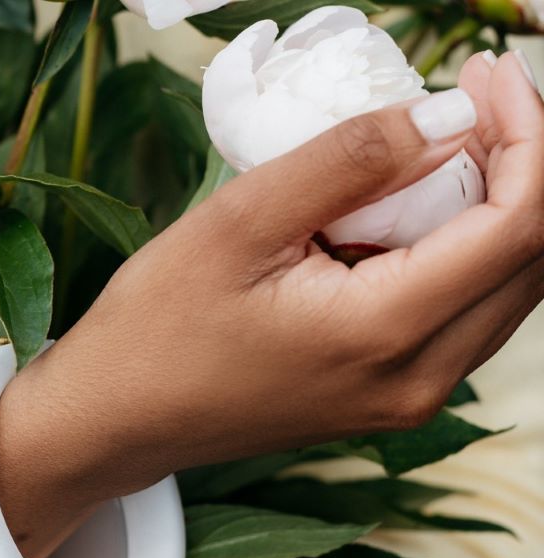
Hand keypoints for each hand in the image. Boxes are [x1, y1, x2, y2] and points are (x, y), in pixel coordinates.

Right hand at [0, 52, 543, 557]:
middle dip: (519, 169)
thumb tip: (450, 118)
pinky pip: (458, 320)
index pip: (520, 225)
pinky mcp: (384, 401)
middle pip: (528, 263)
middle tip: (463, 105)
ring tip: (425, 158)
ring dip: (489, 213)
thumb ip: (351, 162)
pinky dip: (453, 257)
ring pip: (500, 293)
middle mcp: (414, 382)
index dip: (526, 135)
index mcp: (383, 335)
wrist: (116, 420)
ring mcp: (403, 400)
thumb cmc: (155, 331)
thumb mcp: (239, 225)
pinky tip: (396, 224)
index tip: (482, 75)